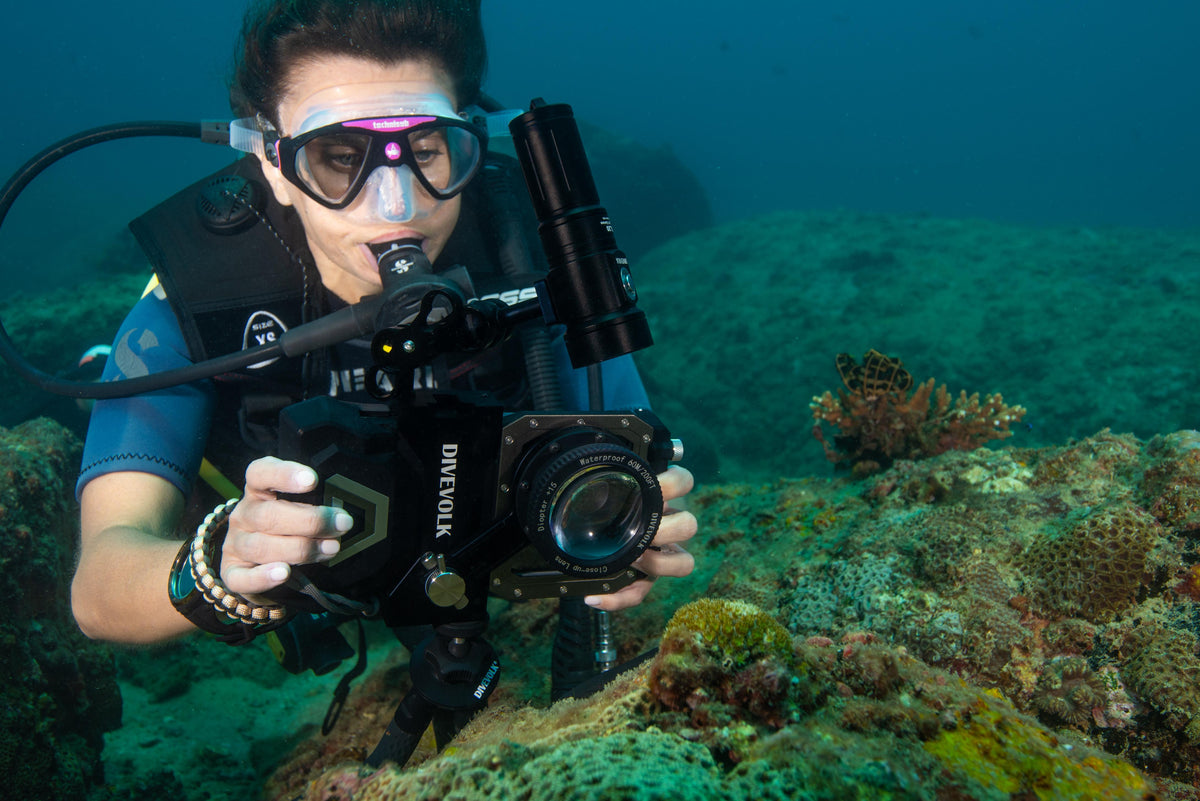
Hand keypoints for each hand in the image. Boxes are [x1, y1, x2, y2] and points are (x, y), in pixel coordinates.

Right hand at [220, 456, 353, 596]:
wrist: (265, 566)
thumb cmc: (292, 527)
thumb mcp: (302, 507)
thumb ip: (318, 504)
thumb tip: (344, 514)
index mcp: (258, 491)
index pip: (260, 473)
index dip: (284, 474)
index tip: (312, 479)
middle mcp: (243, 515)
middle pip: (269, 515)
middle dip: (311, 521)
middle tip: (343, 523)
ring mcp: (235, 544)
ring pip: (261, 547)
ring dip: (300, 549)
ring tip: (331, 549)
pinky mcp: (233, 573)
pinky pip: (243, 577)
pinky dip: (263, 576)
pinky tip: (284, 573)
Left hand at [584, 465, 696, 610]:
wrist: (583, 534)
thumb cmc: (601, 507)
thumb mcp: (606, 491)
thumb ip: (611, 481)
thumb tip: (600, 465)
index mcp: (659, 499)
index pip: (683, 482)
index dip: (675, 482)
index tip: (656, 483)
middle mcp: (666, 527)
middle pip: (689, 526)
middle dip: (669, 530)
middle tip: (644, 532)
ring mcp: (659, 555)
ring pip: (684, 563)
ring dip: (659, 565)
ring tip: (632, 561)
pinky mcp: (643, 580)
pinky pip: (640, 594)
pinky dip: (618, 598)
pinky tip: (595, 597)